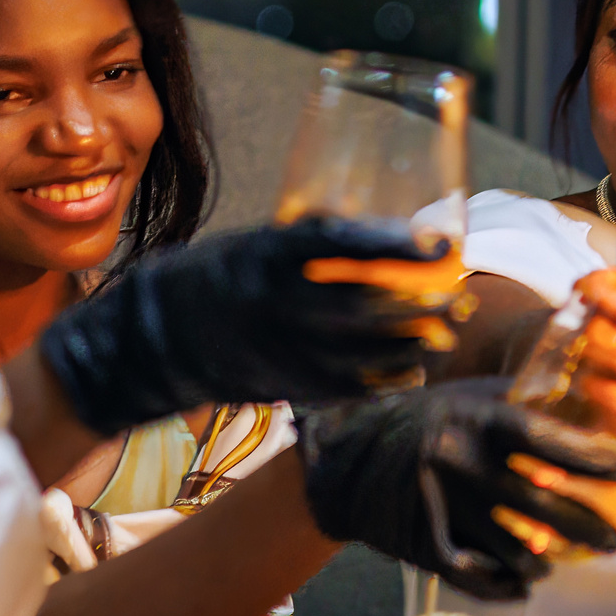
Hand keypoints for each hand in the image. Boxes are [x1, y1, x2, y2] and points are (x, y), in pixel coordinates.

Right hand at [42, 216, 443, 435]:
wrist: (156, 339)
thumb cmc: (213, 278)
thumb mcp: (256, 243)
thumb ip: (310, 241)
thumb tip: (375, 229)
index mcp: (266, 258)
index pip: (342, 247)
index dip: (397, 243)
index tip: (440, 241)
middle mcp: (277, 305)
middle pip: (367, 305)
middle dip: (423, 302)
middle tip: (459, 291)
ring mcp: (282, 350)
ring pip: (367, 352)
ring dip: (416, 340)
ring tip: (448, 325)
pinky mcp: (287, 385)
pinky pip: (352, 386)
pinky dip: (390, 376)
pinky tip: (415, 363)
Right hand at [297, 379, 615, 600]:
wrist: (345, 459)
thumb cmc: (423, 421)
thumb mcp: (469, 396)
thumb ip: (522, 401)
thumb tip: (589, 405)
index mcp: (476, 419)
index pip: (547, 442)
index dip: (591, 460)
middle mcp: (461, 463)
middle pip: (542, 507)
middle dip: (589, 528)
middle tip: (615, 542)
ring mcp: (444, 508)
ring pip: (516, 550)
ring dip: (547, 562)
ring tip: (560, 561)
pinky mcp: (426, 544)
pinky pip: (480, 577)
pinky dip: (508, 584)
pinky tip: (524, 582)